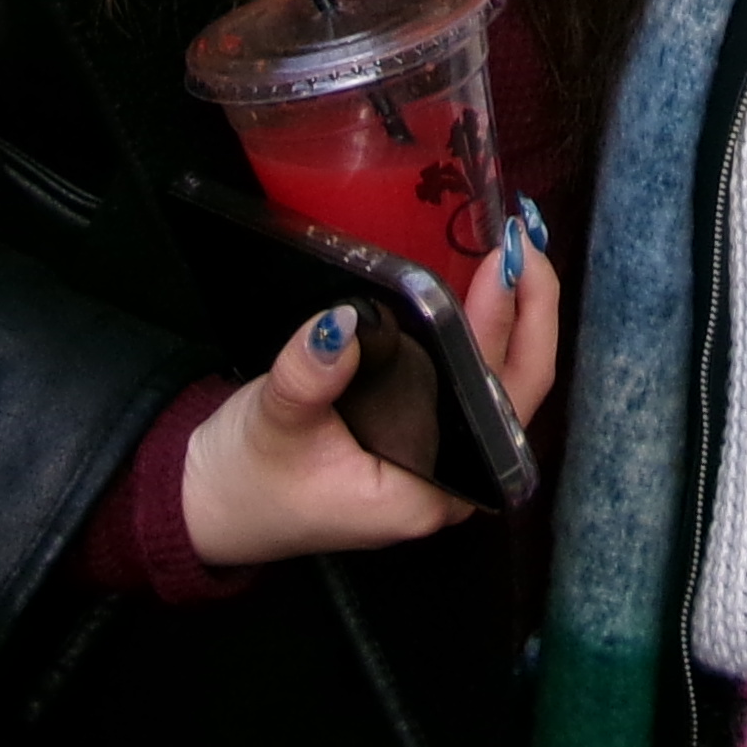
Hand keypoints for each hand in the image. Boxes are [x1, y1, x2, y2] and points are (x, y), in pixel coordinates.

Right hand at [182, 208, 563, 570]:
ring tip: (515, 251)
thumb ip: (307, 378)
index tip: (504, 268)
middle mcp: (453, 480)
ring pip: (501, 384)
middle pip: (517, 389)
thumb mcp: (272, 423)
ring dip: (514, 318)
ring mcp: (444, 459)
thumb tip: (340, 323)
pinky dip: (483, 330)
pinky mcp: (426, 436)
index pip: (495, 406)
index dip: (508, 333)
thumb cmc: (249, 479)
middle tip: (520, 240)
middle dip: (529, 312)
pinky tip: (483, 284)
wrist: (218, 505)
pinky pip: (472, 382)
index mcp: (429, 493)